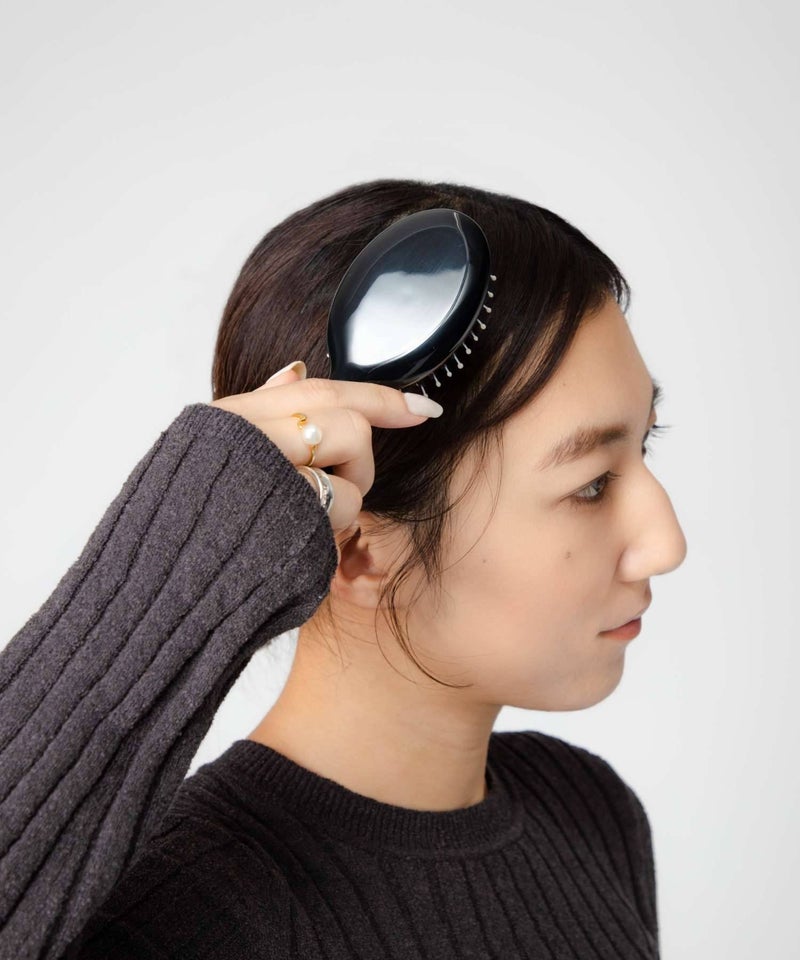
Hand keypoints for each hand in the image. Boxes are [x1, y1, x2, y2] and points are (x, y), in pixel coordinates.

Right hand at [209, 362, 442, 540]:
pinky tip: (298, 541)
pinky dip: (334, 530)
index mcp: (231, 419)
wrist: (160, 583)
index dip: (379, 396)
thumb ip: (257, 410)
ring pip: (351, 469)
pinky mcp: (291, 517)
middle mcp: (251, 439)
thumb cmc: (186, 523)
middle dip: (358, 461)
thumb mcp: (211, 452)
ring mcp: (272, 478)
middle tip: (338, 487)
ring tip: (303, 521)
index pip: (318, 389)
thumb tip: (296, 370)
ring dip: (342, 501)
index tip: (423, 408)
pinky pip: (344, 510)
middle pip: (349, 426)